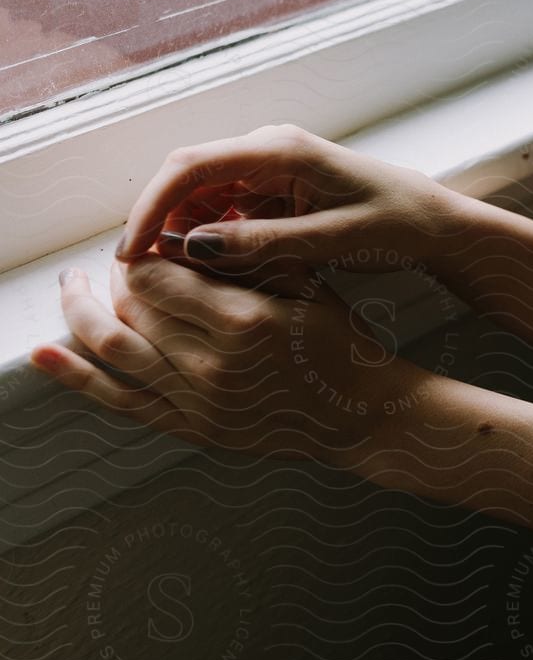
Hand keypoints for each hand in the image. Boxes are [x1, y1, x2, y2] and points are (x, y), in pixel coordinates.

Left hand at [31, 253, 431, 464]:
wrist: (363, 414)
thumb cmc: (342, 346)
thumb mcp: (307, 287)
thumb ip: (248, 259)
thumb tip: (188, 232)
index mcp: (245, 320)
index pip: (158, 277)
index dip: (141, 254)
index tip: (147, 243)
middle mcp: (213, 363)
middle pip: (131, 308)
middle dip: (115, 278)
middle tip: (118, 261)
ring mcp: (198, 400)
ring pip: (114, 348)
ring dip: (81, 313)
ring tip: (69, 288)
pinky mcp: (193, 427)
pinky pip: (120, 400)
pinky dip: (75, 377)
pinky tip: (42, 355)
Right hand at [113, 122, 469, 281]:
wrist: (438, 225)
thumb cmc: (399, 226)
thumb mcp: (334, 240)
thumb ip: (266, 242)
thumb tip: (194, 247)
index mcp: (283, 149)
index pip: (191, 165)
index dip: (152, 207)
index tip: (131, 251)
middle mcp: (271, 148)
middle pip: (188, 177)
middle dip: (161, 221)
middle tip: (140, 273)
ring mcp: (273, 166)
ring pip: (204, 195)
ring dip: (187, 233)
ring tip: (176, 280)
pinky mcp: (278, 188)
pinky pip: (229, 208)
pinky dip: (214, 237)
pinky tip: (214, 273)